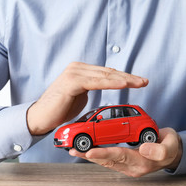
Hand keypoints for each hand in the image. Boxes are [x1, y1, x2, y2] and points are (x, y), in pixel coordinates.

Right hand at [26, 62, 148, 134]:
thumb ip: (92, 87)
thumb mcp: (81, 95)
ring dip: (124, 80)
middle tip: (144, 81)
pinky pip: (96, 82)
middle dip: (128, 77)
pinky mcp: (72, 82)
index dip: (124, 77)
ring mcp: (74, 73)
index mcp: (81, 70)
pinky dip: (111, 83)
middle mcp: (78, 68)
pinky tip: (123, 84)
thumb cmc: (60, 108)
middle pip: (109, 72)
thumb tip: (106, 84)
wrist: (41, 117)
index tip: (138, 81)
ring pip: (105, 76)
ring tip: (139, 83)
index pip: (107, 73)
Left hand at [69, 128, 182, 176]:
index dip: (104, 153)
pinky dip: (97, 154)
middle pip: (107, 160)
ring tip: (74, 150)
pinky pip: (108, 159)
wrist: (172, 151)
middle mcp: (132, 166)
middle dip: (89, 155)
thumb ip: (159, 150)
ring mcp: (128, 165)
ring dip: (89, 155)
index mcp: (141, 162)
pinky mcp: (125, 161)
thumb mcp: (170, 147)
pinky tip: (87, 150)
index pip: (119, 156)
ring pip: (105, 160)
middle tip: (73, 150)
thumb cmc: (170, 146)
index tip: (89, 151)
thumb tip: (143, 149)